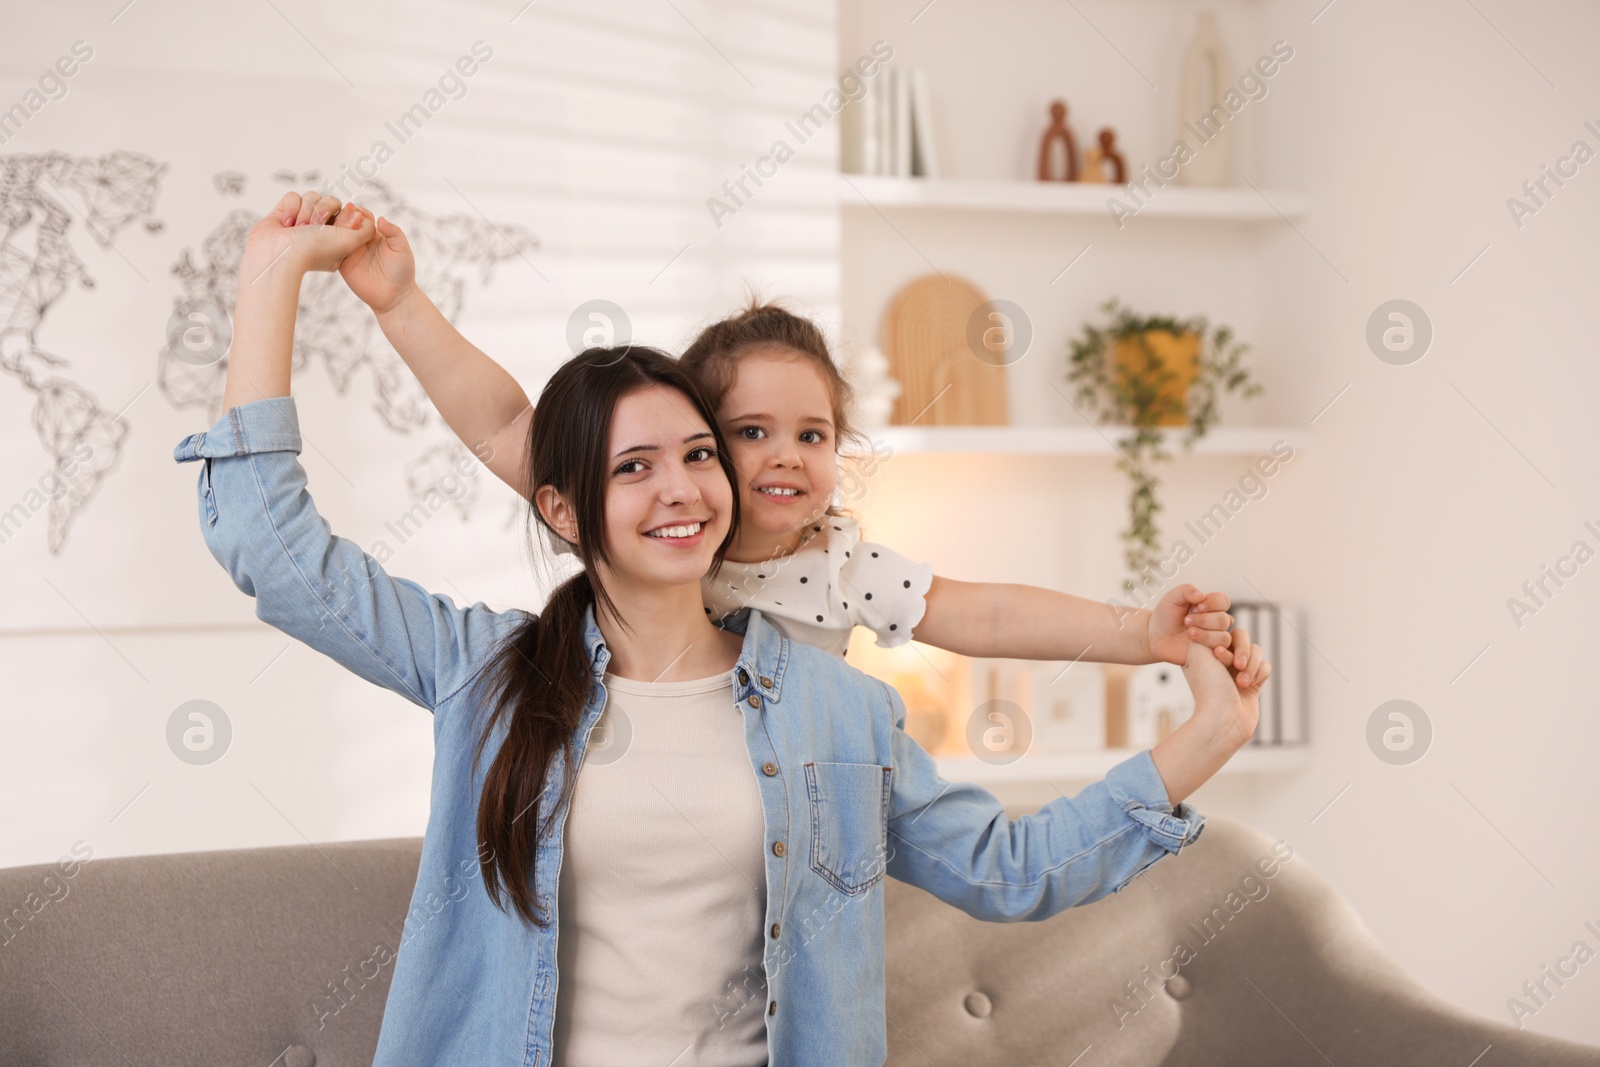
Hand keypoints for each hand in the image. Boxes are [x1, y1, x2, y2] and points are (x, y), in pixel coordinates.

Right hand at [240, 190, 374, 281]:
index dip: (343, 216)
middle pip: (330, 201)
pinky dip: (289, 209)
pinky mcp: (284, 215)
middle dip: (322, 212)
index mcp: (338, 239)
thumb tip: (363, 217)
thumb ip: (365, 230)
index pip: (347, 212)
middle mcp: (321, 231)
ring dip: (305, 212)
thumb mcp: (349, 242)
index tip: (337, 226)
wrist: (278, 255)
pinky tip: (286, 225)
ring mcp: (302, 222)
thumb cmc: (314, 250)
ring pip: (311, 196)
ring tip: (297, 229)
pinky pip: (292, 197)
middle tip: (314, 228)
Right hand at [335, 203, 417, 314]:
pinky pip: (332, 249)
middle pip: (347, 222)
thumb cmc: (402, 272)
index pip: (363, 217)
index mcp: (374, 234)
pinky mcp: (342, 263)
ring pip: (337, 233)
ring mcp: (350, 251)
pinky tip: (327, 236)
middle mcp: (360, 240)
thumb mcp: (402, 249)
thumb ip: (394, 232)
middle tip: (345, 217)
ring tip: (335, 224)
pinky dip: (328, 242)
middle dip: (344, 216)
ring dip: (335, 226)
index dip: (359, 212)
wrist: (395, 297)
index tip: (357, 210)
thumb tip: (380, 218)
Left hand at [1148, 584, 1231, 665]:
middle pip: (1223, 619)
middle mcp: (1214, 621)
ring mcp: (1214, 637)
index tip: (1197, 607)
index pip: (1223, 601)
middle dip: (1204, 620)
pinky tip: (1194, 642)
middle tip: (1186, 621)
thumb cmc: (1165, 616)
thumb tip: (1202, 595)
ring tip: (1188, 632)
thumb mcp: (1173, 597)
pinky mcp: (1210, 652)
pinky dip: (1207, 644)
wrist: (1156, 637)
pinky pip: (1220, 649)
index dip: (1213, 604)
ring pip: (1223, 636)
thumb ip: (1187, 590)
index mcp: (1208, 605)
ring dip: (1205, 634)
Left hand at [1183, 626, 1269, 752]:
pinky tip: (1248, 687)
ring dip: (1251, 664)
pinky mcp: (1254, 683)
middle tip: (1234, 665)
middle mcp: (1221, 659)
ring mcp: (1238, 671)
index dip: (1221, 635)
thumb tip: (1213, 614)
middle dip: (1241, 650)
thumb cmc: (1208, 688)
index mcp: (1204, 651)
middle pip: (1241, 637)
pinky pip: (1266, 666)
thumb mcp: (1199, 652)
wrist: (1222, 720)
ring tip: (1241, 681)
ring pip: (1256, 650)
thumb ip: (1206, 629)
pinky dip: (1259, 675)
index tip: (1216, 648)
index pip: (1220, 628)